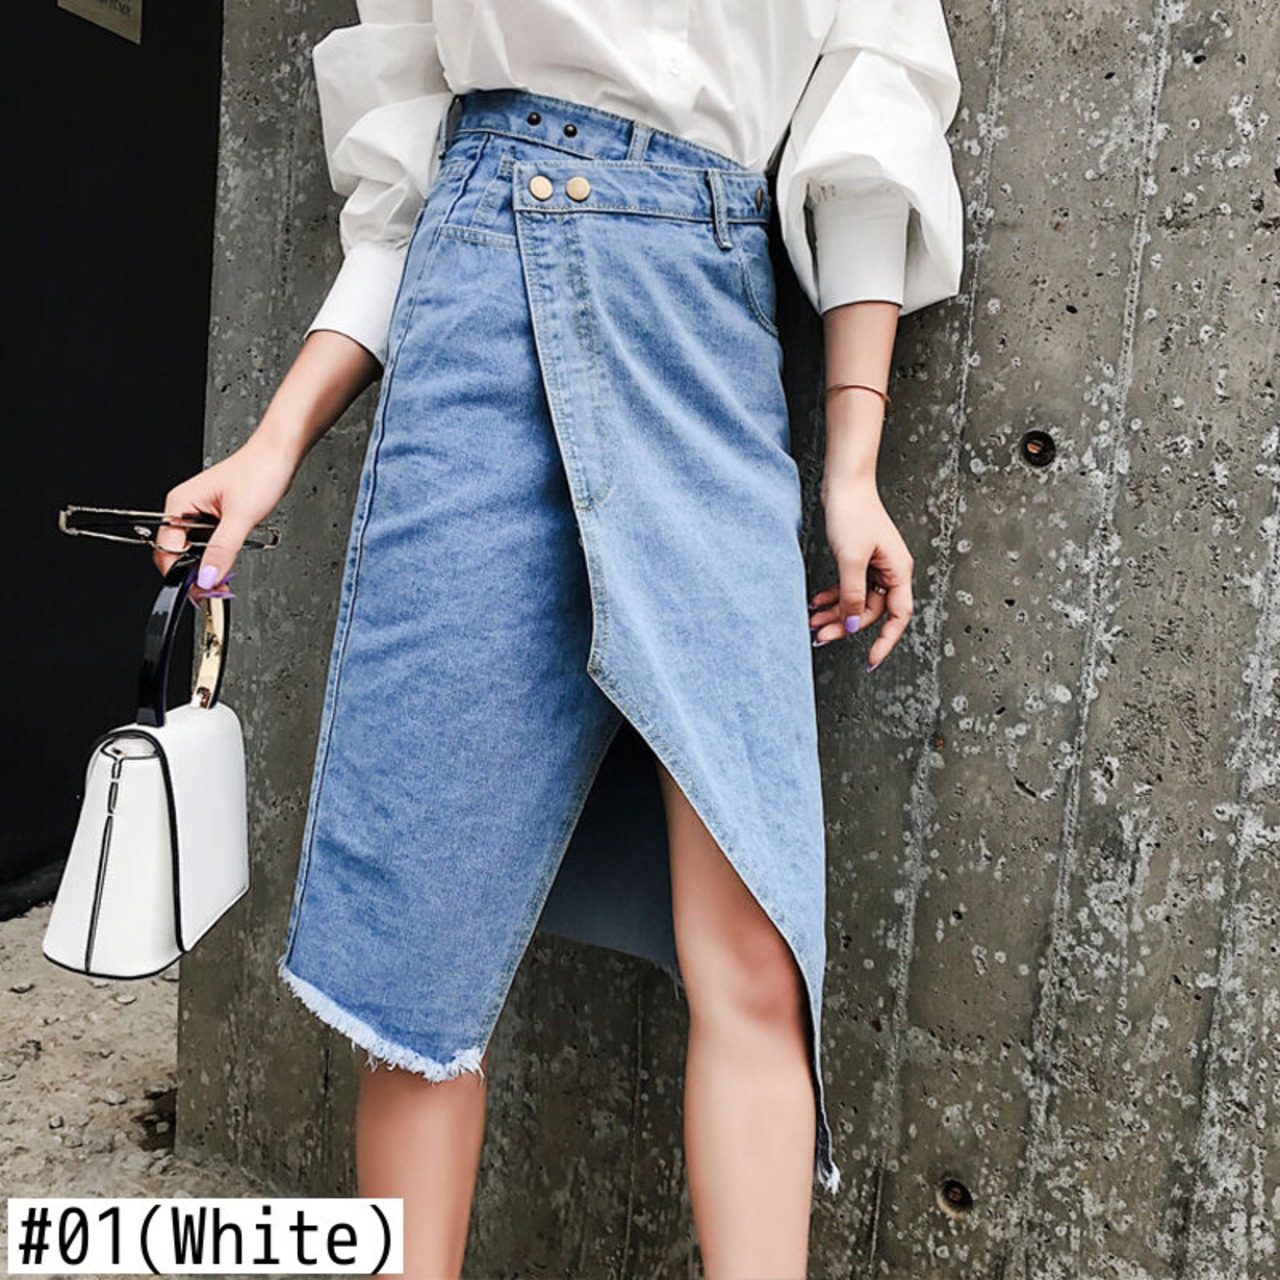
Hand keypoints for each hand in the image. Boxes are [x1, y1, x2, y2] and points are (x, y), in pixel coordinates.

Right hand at [152, 433, 298, 603]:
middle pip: (178, 553)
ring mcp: (199, 512)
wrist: (279, 455)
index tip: (201, 591)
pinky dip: (217, 556)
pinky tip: (228, 562)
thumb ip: (222, 550)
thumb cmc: (259, 471)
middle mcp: (185, 507)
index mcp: (180, 503)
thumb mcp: (241, 517)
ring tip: (225, 578)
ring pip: (194, 550)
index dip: (182, 574)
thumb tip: (208, 577)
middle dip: (195, 574)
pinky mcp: (215, 516)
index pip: (167, 550)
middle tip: (216, 589)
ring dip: (208, 566)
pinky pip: (208, 543)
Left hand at [809, 471, 913, 669]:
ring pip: (856, 601)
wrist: (843, 482)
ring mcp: (875, 566)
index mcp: (898, 571)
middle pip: (870, 611)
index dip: (885, 641)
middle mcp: (890, 571)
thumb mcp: (851, 559)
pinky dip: (833, 596)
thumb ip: (853, 595)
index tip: (871, 661)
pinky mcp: (859, 559)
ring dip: (835, 613)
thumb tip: (852, 626)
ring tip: (812, 623)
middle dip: (845, 625)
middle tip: (820, 637)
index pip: (898, 616)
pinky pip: (848, 587)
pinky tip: (814, 602)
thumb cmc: (853, 513)